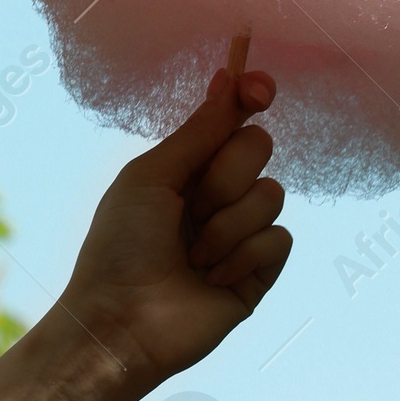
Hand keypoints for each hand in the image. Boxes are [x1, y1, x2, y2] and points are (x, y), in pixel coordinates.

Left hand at [59, 67, 290, 395]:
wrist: (121, 322)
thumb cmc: (120, 246)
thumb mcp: (151, 177)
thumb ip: (198, 131)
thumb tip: (229, 78)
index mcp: (190, 165)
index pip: (235, 117)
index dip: (252, 96)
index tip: (259, 90)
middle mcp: (221, 193)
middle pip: (258, 147)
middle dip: (224, 177)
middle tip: (189, 211)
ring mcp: (243, 232)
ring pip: (272, 195)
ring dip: (226, 227)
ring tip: (193, 258)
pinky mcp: (260, 272)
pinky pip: (279, 239)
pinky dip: (242, 257)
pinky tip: (212, 279)